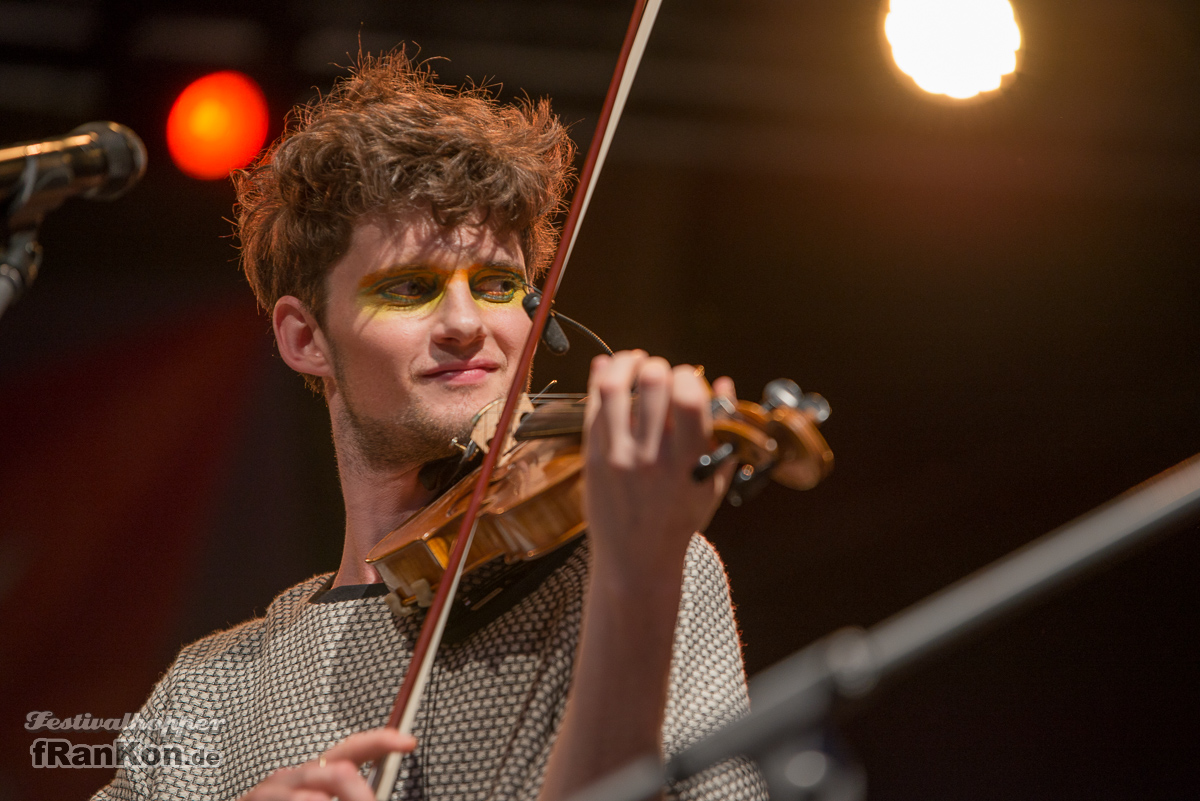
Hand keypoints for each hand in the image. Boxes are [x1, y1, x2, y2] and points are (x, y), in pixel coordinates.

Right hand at [239, 728, 414, 800]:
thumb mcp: (323, 800)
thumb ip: (353, 794)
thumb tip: (375, 795)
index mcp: (319, 773)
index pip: (355, 748)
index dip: (381, 740)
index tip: (407, 741)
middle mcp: (297, 776)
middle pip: (339, 767)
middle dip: (360, 789)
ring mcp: (273, 788)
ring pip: (313, 787)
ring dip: (339, 798)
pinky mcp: (253, 800)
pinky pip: (288, 798)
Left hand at [582, 350, 736, 585]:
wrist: (638, 558)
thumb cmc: (681, 517)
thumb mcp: (714, 481)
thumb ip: (724, 432)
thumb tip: (723, 383)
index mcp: (689, 461)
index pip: (689, 396)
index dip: (688, 376)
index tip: (687, 378)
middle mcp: (652, 456)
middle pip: (653, 383)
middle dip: (659, 366)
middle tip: (659, 371)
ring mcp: (618, 457)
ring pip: (615, 387)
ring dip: (625, 363)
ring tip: (633, 361)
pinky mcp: (593, 459)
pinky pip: (592, 408)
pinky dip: (600, 381)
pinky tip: (609, 373)